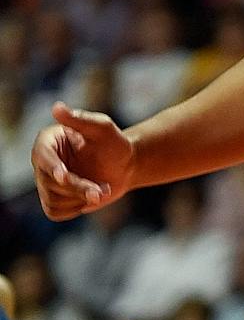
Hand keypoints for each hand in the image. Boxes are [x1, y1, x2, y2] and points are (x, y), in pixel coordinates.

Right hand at [32, 103, 134, 219]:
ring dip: (82, 198)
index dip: (52, 167)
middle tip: (104, 191)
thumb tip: (57, 107)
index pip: (42, 156)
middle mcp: (42, 163)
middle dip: (79, 187)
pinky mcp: (52, 200)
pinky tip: (92, 196)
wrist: (124, 166)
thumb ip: (81, 120)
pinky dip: (77, 207)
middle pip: (50, 183)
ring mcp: (45, 183)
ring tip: (103, 189)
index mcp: (48, 142)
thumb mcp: (102, 128)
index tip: (63, 176)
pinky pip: (57, 212)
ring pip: (54, 200)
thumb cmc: (114, 144)